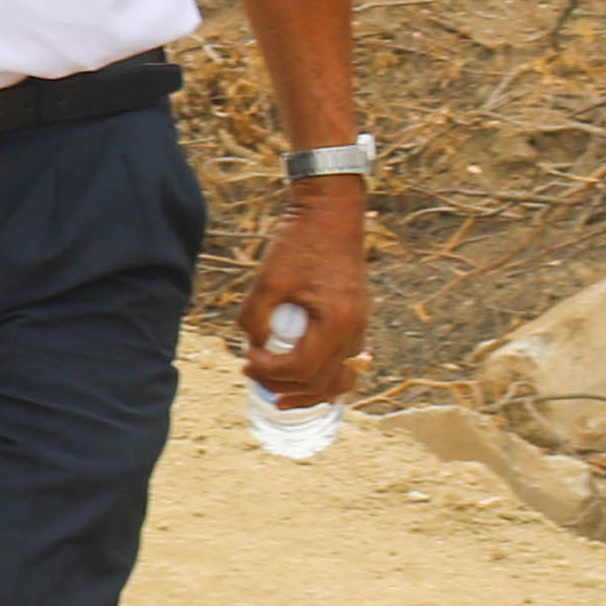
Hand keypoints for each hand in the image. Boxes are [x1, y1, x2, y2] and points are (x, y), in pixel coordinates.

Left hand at [236, 189, 369, 409]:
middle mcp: (354, 331)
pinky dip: (326, 378)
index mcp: (336, 323)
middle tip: (251, 374)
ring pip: (339, 380)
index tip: (246, 357)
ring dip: (308, 392)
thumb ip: (255, 316)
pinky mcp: (356, 320)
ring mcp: (359, 328)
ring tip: (279, 394)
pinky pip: (346, 364)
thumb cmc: (301, 241)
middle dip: (283, 387)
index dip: (269, 372)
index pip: (301, 369)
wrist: (331, 212)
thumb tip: (252, 344)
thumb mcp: (268, 278)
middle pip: (321, 384)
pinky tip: (305, 380)